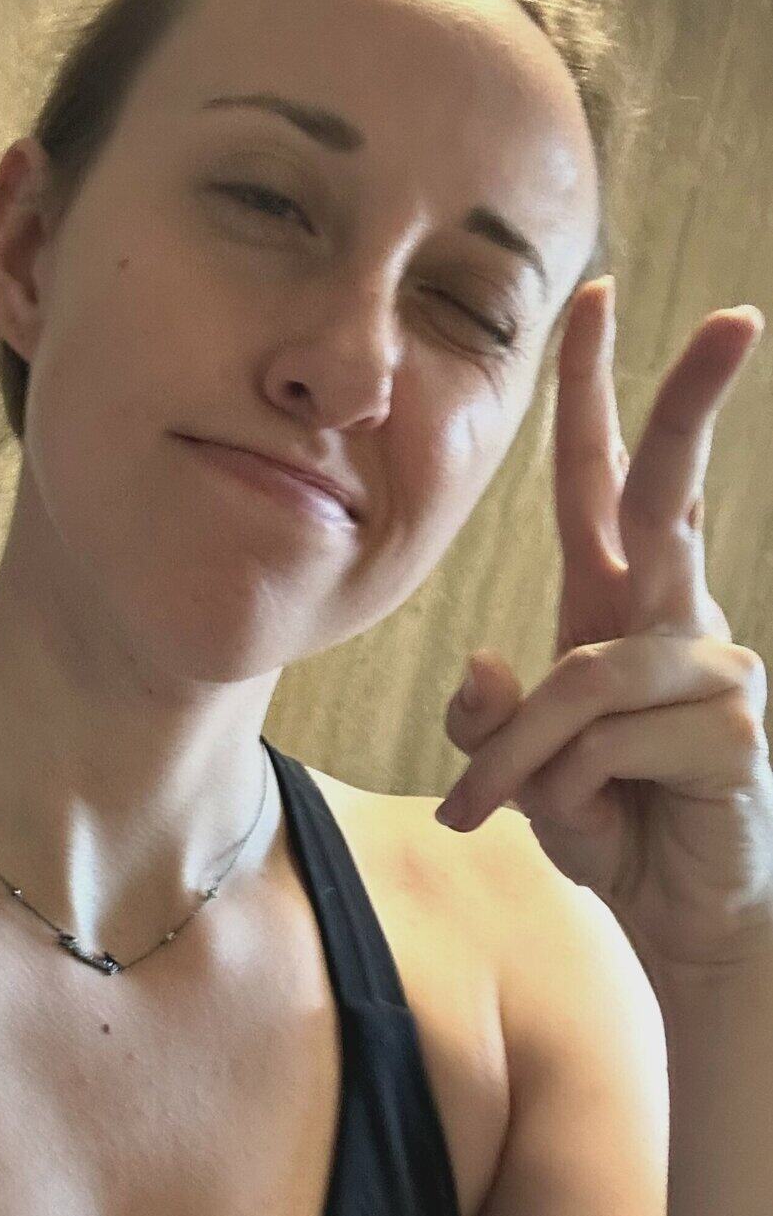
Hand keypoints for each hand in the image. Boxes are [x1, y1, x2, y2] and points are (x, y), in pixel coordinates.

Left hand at [438, 276, 772, 973]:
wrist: (682, 915)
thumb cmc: (610, 827)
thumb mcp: (525, 772)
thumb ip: (492, 721)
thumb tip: (478, 660)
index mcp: (620, 609)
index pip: (604, 487)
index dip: (596, 398)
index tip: (595, 300)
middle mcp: (675, 622)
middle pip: (668, 497)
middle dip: (688, 406)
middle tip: (738, 318)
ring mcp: (716, 668)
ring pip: (577, 678)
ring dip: (518, 760)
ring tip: (486, 815)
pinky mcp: (733, 728)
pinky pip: (600, 743)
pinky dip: (564, 792)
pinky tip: (595, 825)